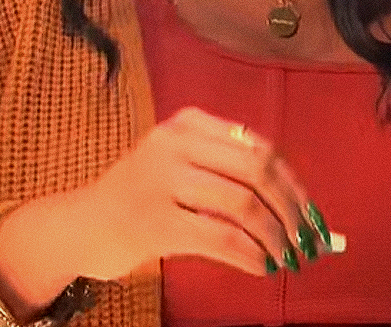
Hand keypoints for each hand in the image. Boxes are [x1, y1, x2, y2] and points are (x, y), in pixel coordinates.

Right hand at [0, 107, 327, 315]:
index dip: (292, 182)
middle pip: (258, 171)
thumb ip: (229, 172)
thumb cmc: (142, 198)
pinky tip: (261, 266)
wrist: (79, 227)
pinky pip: (220, 237)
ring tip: (287, 256)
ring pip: (243, 206)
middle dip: (291, 208)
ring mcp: (162, 182)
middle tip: (308, 239)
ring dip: (275, 236)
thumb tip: (298, 204)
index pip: (259, 148)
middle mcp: (176, 144)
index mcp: (189, 124)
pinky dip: (250, 254)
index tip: (311, 211)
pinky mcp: (154, 222)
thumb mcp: (181, 166)